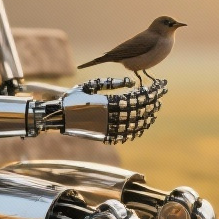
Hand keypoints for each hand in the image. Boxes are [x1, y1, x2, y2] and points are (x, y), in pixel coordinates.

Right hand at [36, 78, 165, 143]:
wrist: (58, 116)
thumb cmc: (75, 97)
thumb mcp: (92, 85)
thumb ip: (113, 83)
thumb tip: (132, 82)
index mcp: (109, 102)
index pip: (138, 97)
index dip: (152, 91)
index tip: (159, 85)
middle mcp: (110, 117)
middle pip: (140, 111)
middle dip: (152, 102)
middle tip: (160, 95)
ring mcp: (108, 128)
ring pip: (135, 125)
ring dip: (146, 117)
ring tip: (153, 110)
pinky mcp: (104, 136)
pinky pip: (124, 136)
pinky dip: (134, 131)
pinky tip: (139, 126)